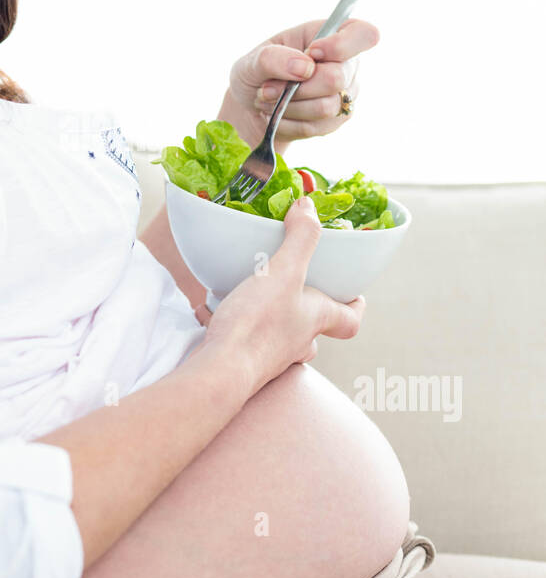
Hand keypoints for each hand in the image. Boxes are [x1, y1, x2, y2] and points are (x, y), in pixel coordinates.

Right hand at [201, 195, 366, 399]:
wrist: (221, 371)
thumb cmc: (259, 325)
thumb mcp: (283, 271)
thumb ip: (300, 237)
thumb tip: (309, 206)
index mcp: (317, 319)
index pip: (351, 320)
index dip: (355, 305)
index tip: (354, 293)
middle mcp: (299, 343)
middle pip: (317, 329)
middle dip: (310, 309)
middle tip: (297, 286)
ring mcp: (272, 357)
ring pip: (282, 337)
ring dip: (275, 318)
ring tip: (256, 294)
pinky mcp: (245, 362)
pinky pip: (248, 341)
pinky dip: (240, 326)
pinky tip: (222, 311)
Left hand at [219, 17, 379, 150]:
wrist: (252, 104)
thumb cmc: (256, 73)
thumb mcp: (252, 59)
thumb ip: (274, 58)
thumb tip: (305, 67)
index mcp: (332, 34)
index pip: (364, 34)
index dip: (341, 46)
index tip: (311, 52)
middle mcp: (347, 64)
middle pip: (337, 79)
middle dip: (296, 87)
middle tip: (268, 87)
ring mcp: (346, 93)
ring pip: (326, 107)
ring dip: (288, 106)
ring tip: (268, 99)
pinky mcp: (337, 119)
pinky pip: (315, 127)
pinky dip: (288, 122)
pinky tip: (277, 113)